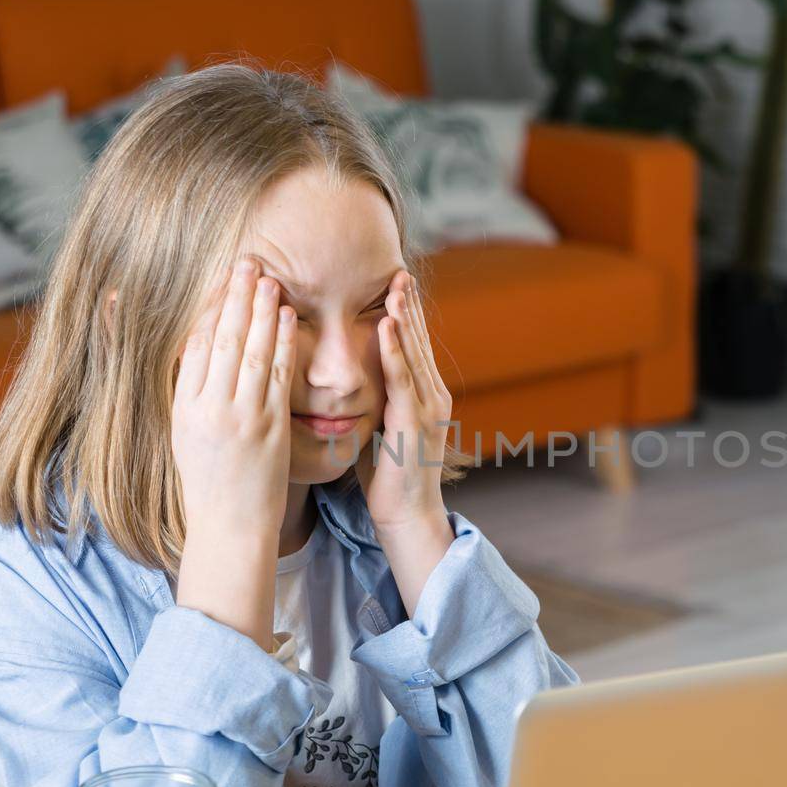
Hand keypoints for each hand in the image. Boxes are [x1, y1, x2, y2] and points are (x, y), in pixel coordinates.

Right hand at [169, 257, 294, 649]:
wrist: (230, 526)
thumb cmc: (207, 479)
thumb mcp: (182, 432)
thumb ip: (187, 387)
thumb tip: (186, 348)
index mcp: (183, 409)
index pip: (196, 346)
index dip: (210, 307)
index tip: (221, 277)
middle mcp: (209, 410)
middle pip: (222, 341)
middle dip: (235, 297)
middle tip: (246, 261)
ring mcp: (242, 419)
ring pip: (251, 354)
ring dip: (261, 313)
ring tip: (268, 279)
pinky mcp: (271, 430)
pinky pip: (277, 379)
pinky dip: (282, 345)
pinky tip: (287, 318)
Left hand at [362, 271, 451, 532]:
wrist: (408, 516)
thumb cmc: (389, 479)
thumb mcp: (381, 431)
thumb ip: (376, 404)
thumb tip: (353, 387)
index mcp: (425, 397)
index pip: (414, 348)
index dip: (405, 316)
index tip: (393, 286)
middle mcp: (433, 396)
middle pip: (419, 341)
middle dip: (409, 305)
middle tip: (399, 270)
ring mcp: (428, 407)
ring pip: (414, 352)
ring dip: (404, 316)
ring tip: (396, 285)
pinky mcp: (415, 420)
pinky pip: (402, 378)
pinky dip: (395, 349)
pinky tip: (386, 324)